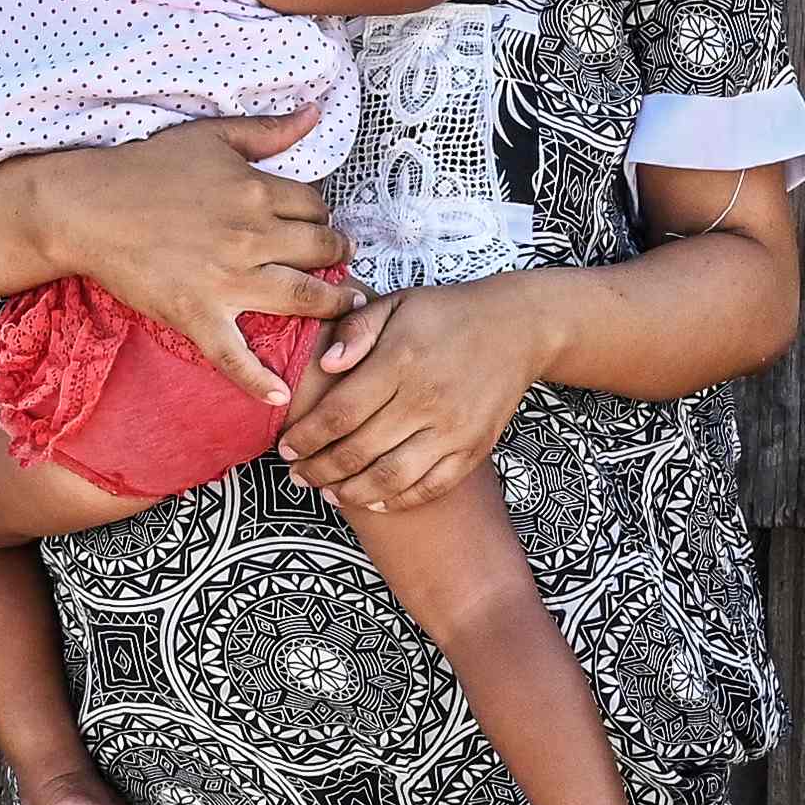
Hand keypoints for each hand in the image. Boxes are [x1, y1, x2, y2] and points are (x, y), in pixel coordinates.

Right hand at [36, 110, 353, 400]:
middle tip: (344, 263)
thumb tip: (316, 112)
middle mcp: (252, 237)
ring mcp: (228, 281)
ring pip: (303, 297)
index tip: (318, 224)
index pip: (314, 206)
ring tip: (348, 308)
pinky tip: (281, 396)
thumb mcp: (211, 136)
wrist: (87, 207)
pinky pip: (235, 355)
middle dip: (339, 255)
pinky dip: (258, 380)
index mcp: (257, 191)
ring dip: (333, 305)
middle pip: (321, 250)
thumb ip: (268, 130)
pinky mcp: (198, 315)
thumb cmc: (145, 167)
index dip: (321, 215)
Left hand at [282, 276, 551, 512]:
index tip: (286, 447)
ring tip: (328, 492)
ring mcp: (452, 429)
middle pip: (358, 451)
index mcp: (400, 361)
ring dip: (351, 493)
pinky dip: (397, 501)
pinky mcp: (473, 448)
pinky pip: (430, 487)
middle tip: (298, 475)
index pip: (340, 412)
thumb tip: (326, 364)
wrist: (517, 328)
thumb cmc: (447, 315)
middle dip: (319, 470)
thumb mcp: (397, 303)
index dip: (306, 437)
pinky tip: (373, 500)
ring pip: (390, 478)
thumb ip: (356, 328)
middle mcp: (426, 400)